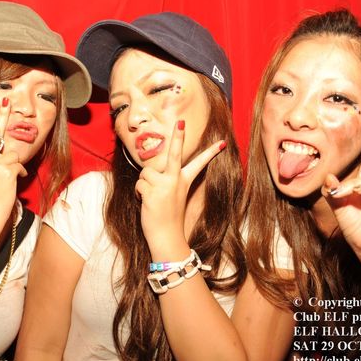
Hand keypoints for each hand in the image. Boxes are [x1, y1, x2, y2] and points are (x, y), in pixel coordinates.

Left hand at [135, 120, 225, 247]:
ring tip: (151, 197)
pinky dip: (139, 194)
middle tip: (181, 122)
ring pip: (146, 172)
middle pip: (175, 154)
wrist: (167, 238)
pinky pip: (140, 185)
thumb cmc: (168, 218)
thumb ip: (165, 181)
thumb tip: (151, 171)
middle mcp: (176, 180)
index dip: (210, 153)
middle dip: (178, 137)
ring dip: (144, 184)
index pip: (199, 164)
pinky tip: (146, 203)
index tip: (221, 143)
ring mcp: (165, 185)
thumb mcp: (172, 196)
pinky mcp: (153, 192)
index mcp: (184, 181)